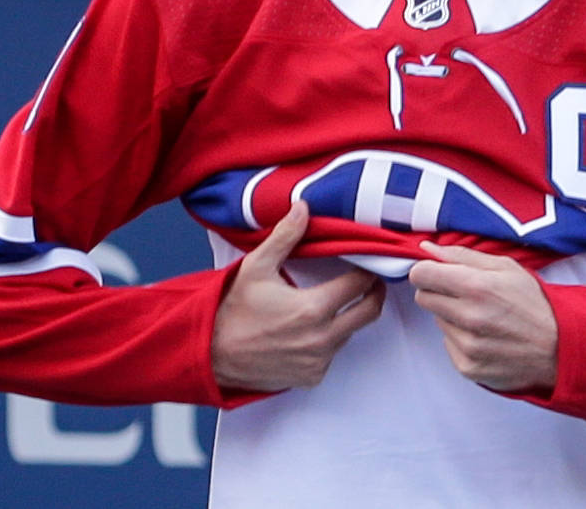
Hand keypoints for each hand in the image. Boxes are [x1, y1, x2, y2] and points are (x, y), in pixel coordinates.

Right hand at [211, 201, 385, 391]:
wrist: (212, 352)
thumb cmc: (233, 310)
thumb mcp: (257, 267)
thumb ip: (285, 237)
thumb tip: (303, 208)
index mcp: (314, 308)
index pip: (360, 285)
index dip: (368, 270)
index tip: (368, 262)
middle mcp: (322, 338)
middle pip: (369, 312)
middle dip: (373, 294)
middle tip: (369, 282)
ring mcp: (318, 361)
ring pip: (350, 334)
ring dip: (346, 318)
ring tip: (329, 303)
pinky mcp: (312, 376)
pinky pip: (332, 355)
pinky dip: (327, 341)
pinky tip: (309, 329)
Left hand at [407, 241, 557, 393]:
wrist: (559, 349)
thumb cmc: (534, 304)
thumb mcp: (505, 268)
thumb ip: (462, 256)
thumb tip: (427, 249)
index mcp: (476, 287)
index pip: (421, 275)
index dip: (427, 271)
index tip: (437, 273)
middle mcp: (468, 318)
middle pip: (424, 298)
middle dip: (439, 292)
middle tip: (464, 295)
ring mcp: (467, 346)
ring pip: (437, 322)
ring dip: (452, 317)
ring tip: (483, 318)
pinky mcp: (467, 367)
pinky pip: (448, 345)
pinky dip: (461, 339)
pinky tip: (485, 337)